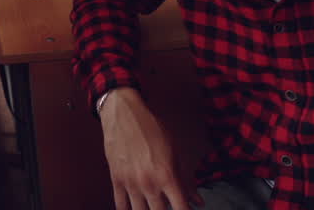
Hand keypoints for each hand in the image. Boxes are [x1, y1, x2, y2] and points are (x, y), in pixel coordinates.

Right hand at [100, 88, 196, 209]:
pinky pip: (120, 205)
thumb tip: (197, 201)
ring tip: (152, 207)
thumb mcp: (174, 152)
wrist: (124, 113)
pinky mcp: (116, 179)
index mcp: (167, 176)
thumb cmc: (150, 129)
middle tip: (168, 206)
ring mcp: (131, 183)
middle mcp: (149, 183)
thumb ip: (185, 181)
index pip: (181, 208)